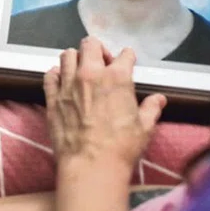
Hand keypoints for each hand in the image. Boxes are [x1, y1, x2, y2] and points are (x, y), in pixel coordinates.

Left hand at [44, 37, 166, 170]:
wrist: (91, 166)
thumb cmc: (121, 147)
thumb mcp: (144, 128)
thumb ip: (151, 109)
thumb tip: (159, 99)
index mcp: (117, 77)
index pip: (124, 55)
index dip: (127, 57)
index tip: (126, 61)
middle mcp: (90, 74)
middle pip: (90, 44)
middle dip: (98, 49)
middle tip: (102, 62)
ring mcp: (69, 84)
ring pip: (67, 55)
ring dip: (76, 58)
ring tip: (81, 69)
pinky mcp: (53, 97)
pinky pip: (50, 75)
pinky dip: (56, 74)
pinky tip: (62, 81)